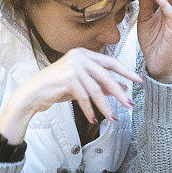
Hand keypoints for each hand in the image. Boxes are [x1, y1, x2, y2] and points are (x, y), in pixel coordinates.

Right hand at [0, 48, 142, 143]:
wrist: (32, 93)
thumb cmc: (57, 87)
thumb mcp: (83, 85)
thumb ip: (102, 84)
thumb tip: (123, 88)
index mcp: (84, 53)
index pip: (110, 61)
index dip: (126, 71)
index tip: (139, 80)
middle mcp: (79, 56)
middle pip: (106, 76)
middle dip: (119, 93)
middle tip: (129, 104)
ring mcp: (73, 66)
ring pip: (96, 89)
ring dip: (105, 106)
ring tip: (112, 118)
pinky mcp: (67, 78)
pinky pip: (84, 97)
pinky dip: (90, 110)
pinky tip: (93, 119)